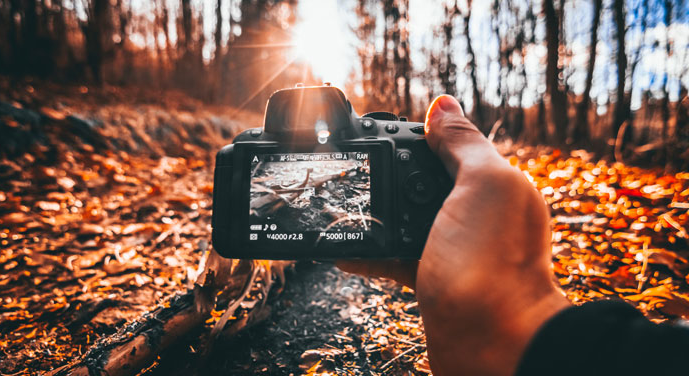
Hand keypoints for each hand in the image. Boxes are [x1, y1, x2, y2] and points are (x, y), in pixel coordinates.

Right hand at [337, 95, 569, 374]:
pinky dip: (369, 251)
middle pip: (423, 181)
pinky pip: (394, 255)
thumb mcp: (483, 185)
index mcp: (494, 183)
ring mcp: (453, 246)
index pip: (449, 146)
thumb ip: (463, 143)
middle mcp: (476, 212)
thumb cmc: (493, 265)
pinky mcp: (433, 277)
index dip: (417, 136)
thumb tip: (442, 103)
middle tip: (352, 168)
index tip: (376, 131)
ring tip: (343, 204)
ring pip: (406, 218)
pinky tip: (342, 250)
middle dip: (390, 173)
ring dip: (376, 212)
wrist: (493, 344)